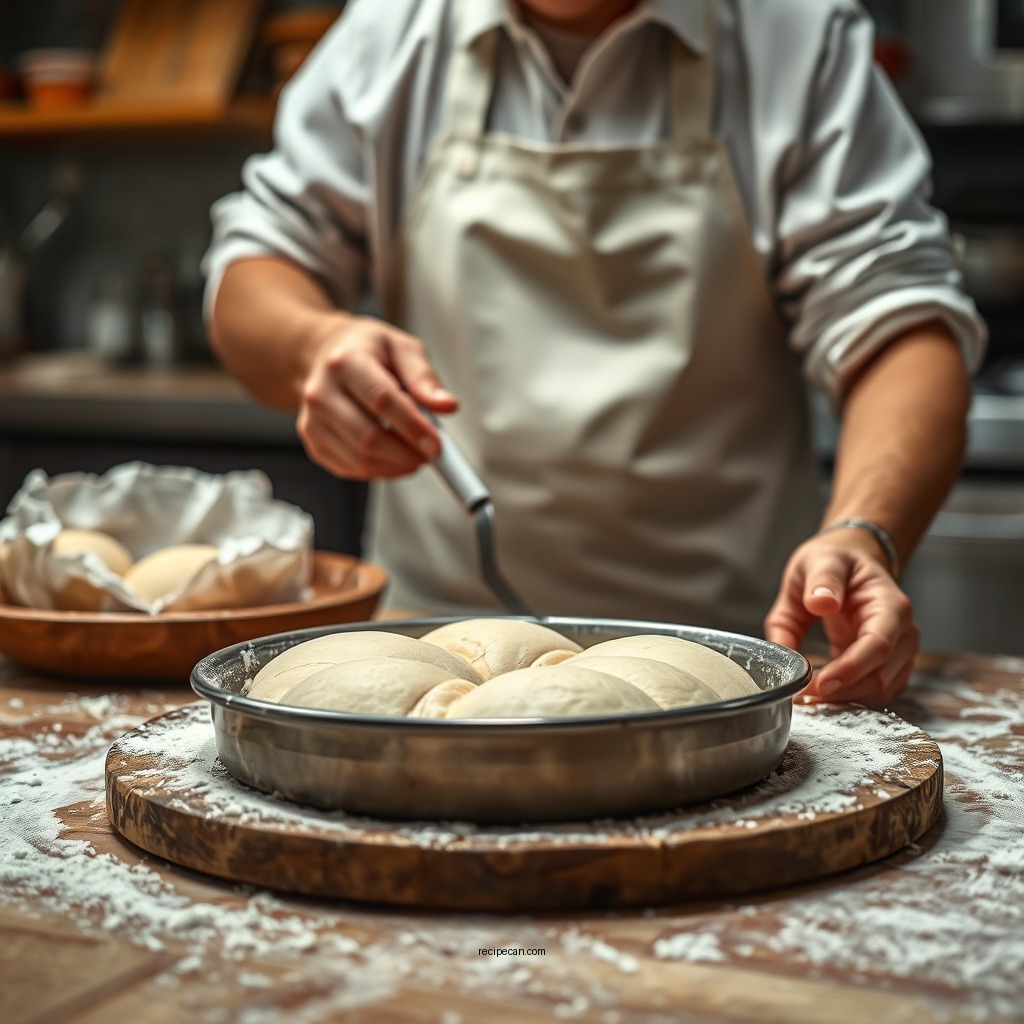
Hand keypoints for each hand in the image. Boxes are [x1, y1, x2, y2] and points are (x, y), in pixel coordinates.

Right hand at [296, 316, 457, 479]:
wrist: (326, 354)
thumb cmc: (368, 350)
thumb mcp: (401, 348)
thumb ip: (424, 377)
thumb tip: (446, 405)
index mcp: (346, 361)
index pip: (382, 400)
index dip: (412, 427)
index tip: (435, 443)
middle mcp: (322, 392)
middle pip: (368, 437)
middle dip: (406, 453)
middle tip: (431, 454)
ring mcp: (313, 420)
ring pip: (359, 459)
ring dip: (395, 466)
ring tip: (416, 456)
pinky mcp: (313, 441)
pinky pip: (350, 468)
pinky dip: (379, 471)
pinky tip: (394, 459)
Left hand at [763, 528, 919, 706]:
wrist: (853, 562)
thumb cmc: (838, 562)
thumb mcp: (822, 560)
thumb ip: (821, 581)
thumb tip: (820, 604)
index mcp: (889, 604)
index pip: (879, 645)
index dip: (851, 669)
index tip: (821, 682)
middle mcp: (902, 632)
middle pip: (882, 676)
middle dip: (843, 690)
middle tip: (803, 693)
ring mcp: (898, 651)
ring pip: (882, 691)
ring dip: (847, 699)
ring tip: (809, 694)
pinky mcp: (885, 665)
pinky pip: (875, 692)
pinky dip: (852, 698)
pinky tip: (824, 692)